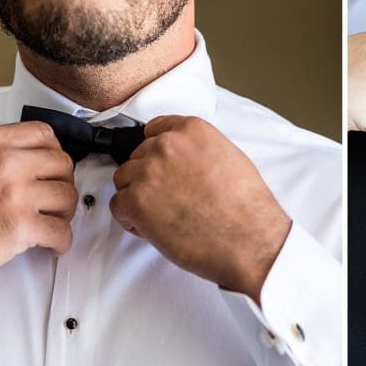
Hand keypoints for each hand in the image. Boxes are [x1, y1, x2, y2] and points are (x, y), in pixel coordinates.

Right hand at [0, 122, 75, 284]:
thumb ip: (0, 154)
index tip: (54, 168)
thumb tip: (36, 161)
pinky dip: (62, 241)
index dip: (55, 152)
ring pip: (67, 196)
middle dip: (64, 183)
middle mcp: (5, 163)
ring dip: (65, 213)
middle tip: (55, 199)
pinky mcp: (19, 226)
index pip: (44, 134)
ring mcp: (14, 194)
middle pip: (62, 164)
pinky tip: (53, 244)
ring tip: (53, 222)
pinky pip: (61, 230)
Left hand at [110, 116, 291, 299]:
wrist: (248, 236)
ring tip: (162, 214)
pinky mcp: (136, 202)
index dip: (157, 152)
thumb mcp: (230, 157)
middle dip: (149, 176)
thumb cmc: (246, 205)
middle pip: (138, 156)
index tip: (162, 165)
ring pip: (124, 179)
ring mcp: (148, 172)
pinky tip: (154, 227)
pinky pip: (118, 206)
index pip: (156, 129)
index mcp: (192, 130)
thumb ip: (199, 150)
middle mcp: (167, 145)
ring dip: (138, 196)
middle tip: (169, 198)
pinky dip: (131, 219)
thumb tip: (185, 161)